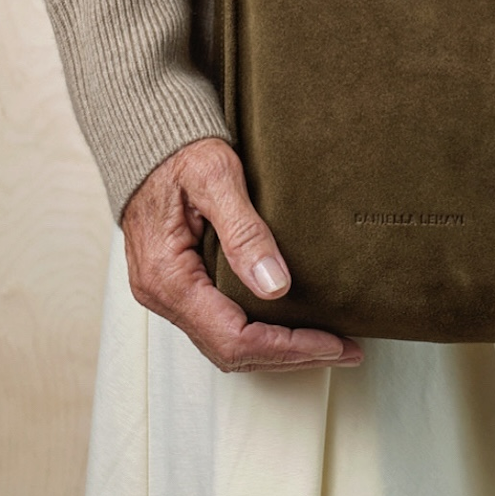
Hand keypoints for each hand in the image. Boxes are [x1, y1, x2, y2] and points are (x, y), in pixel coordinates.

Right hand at [120, 136, 363, 372]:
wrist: (149, 140)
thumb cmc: (180, 152)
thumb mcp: (215, 177)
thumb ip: (244, 231)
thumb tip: (275, 286)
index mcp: (167, 276)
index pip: (233, 338)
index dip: (287, 347)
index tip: (332, 342)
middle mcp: (162, 295)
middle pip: (232, 351)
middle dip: (291, 355)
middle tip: (345, 348)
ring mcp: (169, 294)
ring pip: (227, 344)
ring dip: (279, 349)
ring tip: (329, 343)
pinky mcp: (180, 286)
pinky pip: (221, 325)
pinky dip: (261, 332)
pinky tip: (293, 325)